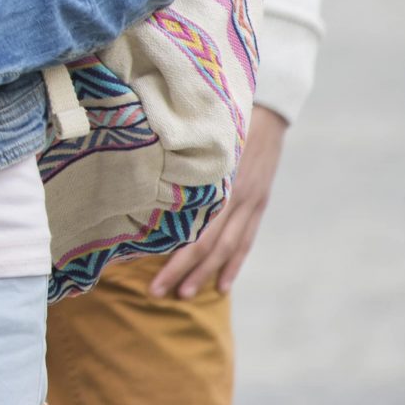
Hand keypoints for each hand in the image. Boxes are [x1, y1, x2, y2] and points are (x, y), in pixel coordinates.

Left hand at [149, 106, 286, 296]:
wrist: (267, 110)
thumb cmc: (220, 118)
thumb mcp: (198, 136)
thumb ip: (175, 158)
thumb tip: (137, 174)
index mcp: (218, 184)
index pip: (195, 231)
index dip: (173, 255)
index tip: (148, 272)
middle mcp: (237, 198)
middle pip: (208, 245)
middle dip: (181, 271)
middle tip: (156, 293)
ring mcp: (251, 203)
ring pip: (227, 248)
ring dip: (205, 274)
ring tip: (183, 294)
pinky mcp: (259, 204)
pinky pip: (246, 241)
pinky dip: (233, 264)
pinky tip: (221, 285)